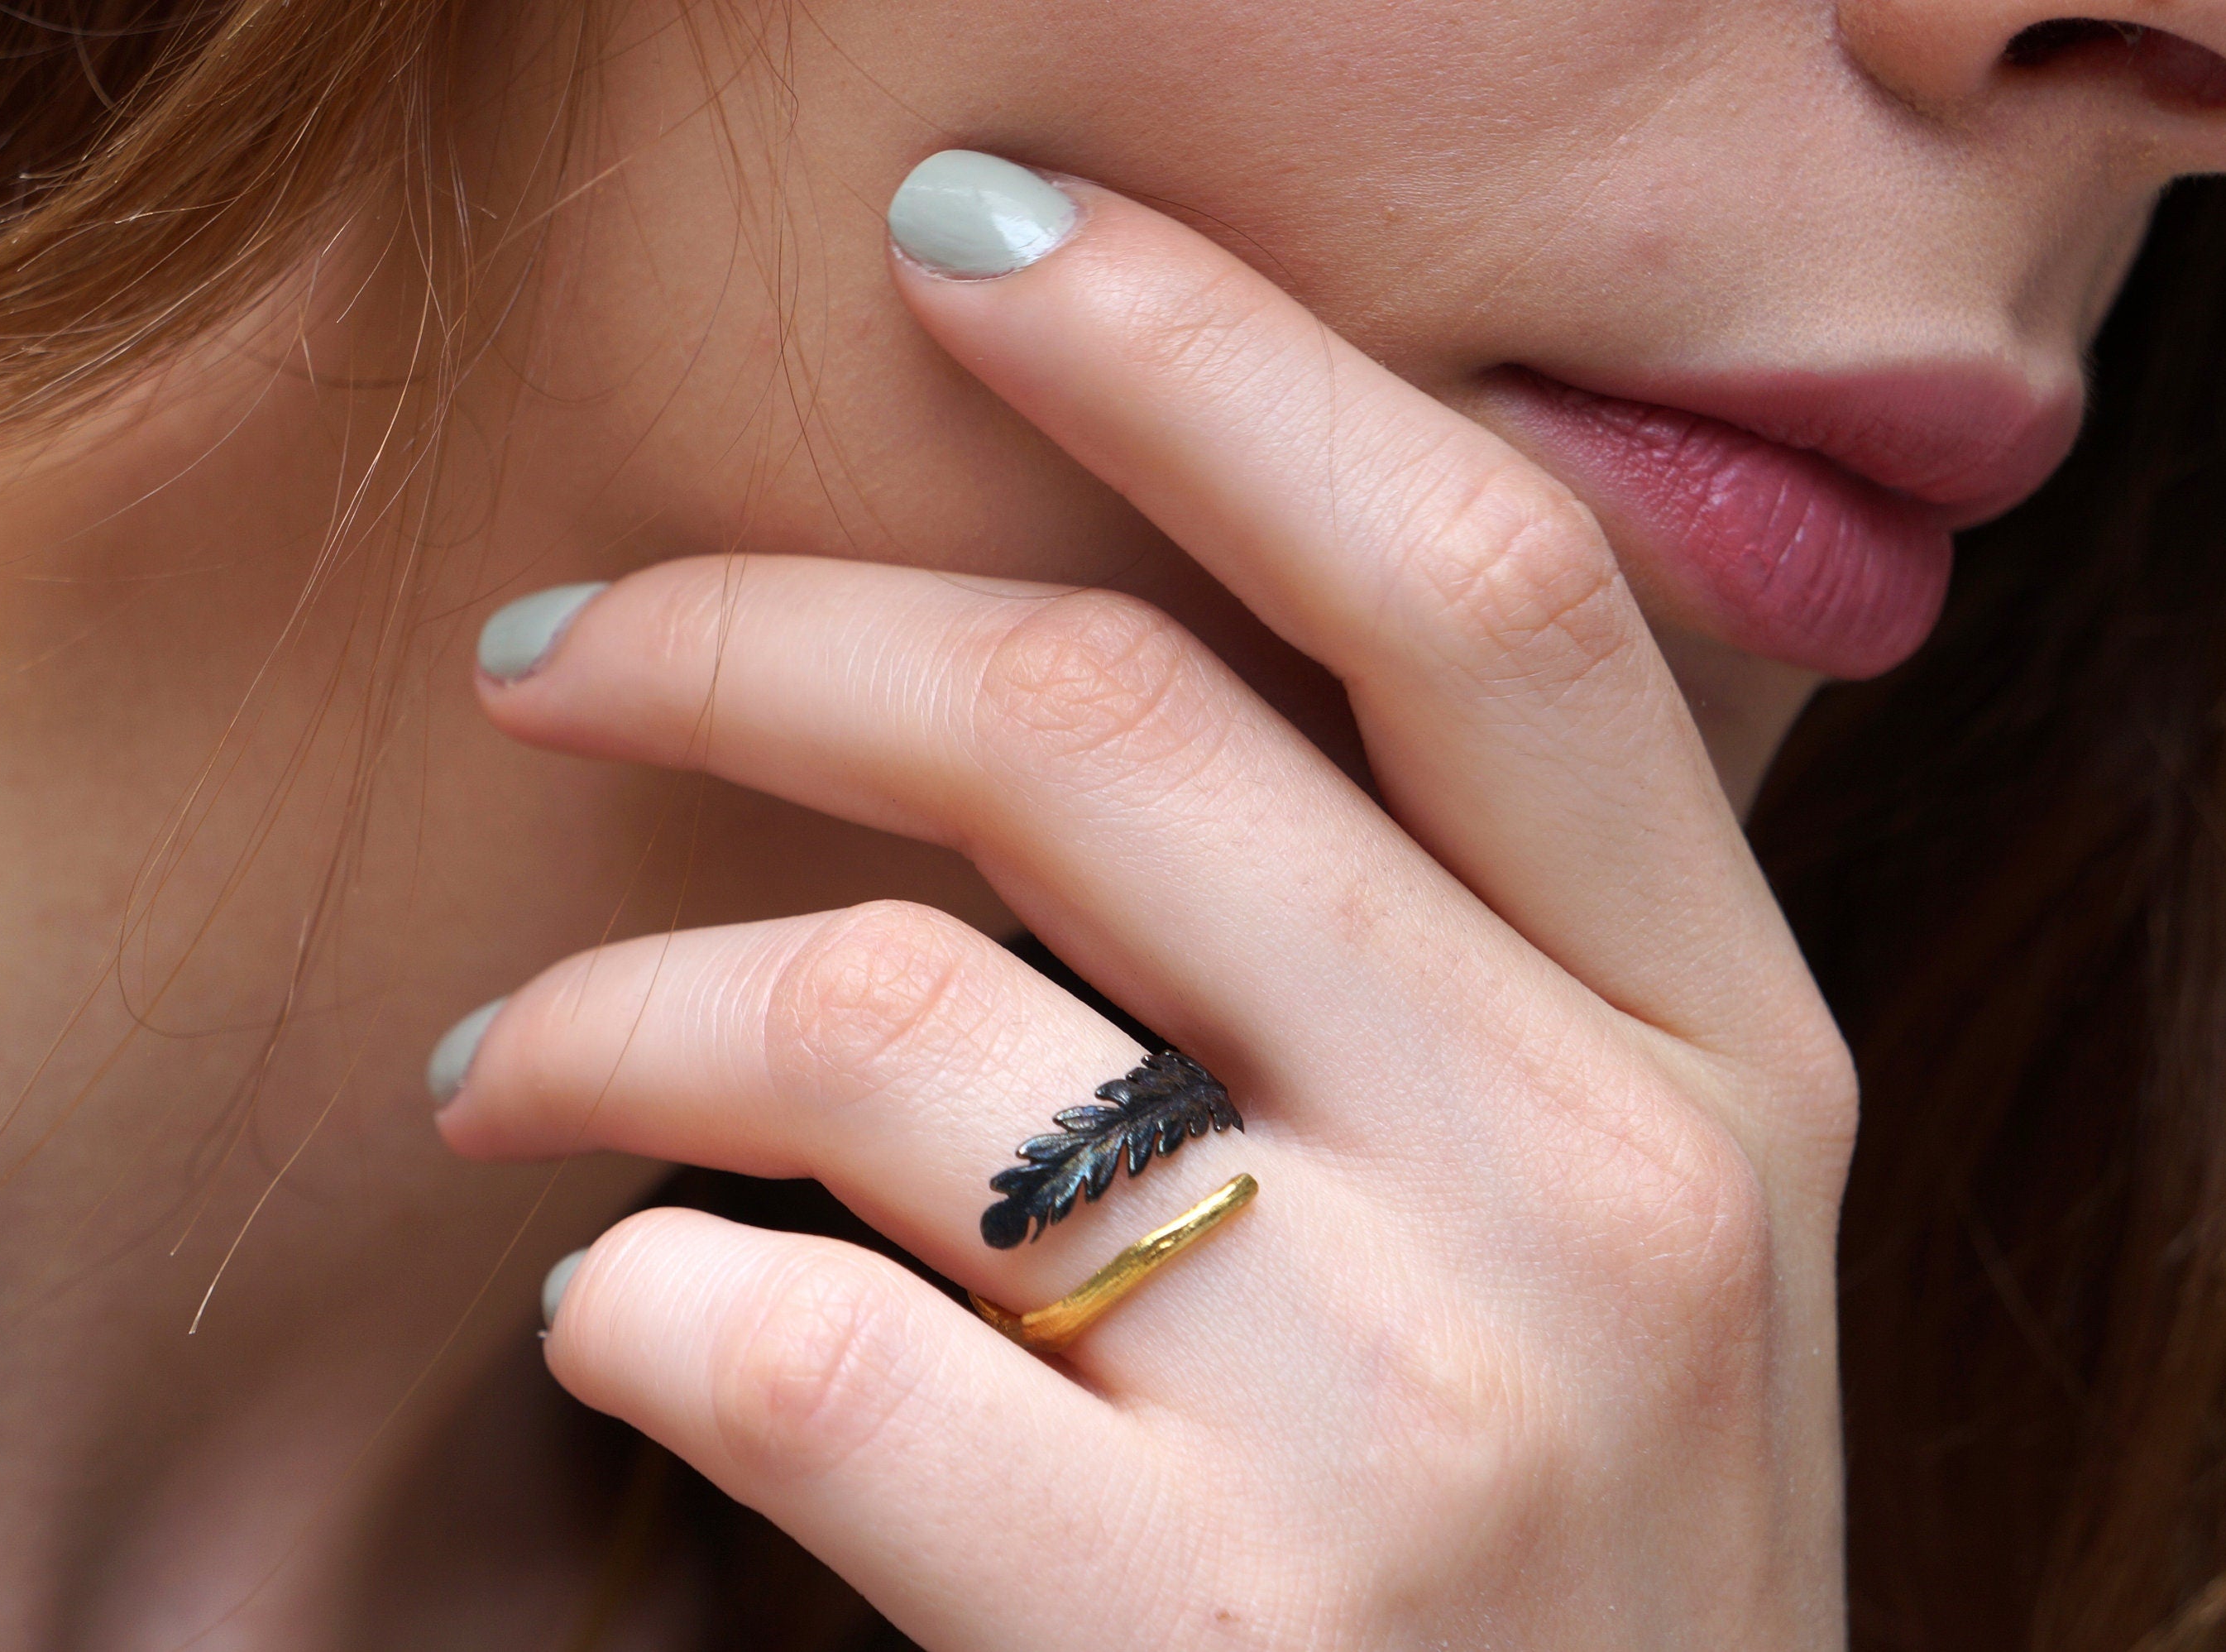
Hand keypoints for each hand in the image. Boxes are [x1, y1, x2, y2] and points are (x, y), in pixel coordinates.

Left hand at [435, 158, 1855, 1647]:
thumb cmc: (1552, 1587)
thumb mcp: (1616, 1244)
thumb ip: (1453, 972)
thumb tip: (1111, 685)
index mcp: (1732, 1054)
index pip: (1478, 590)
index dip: (1213, 356)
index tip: (972, 238)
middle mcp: (1617, 1191)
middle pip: (1100, 733)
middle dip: (753, 632)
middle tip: (556, 652)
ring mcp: (1425, 1426)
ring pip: (888, 1023)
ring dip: (606, 996)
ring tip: (494, 1059)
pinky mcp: (1208, 1647)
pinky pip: (794, 1343)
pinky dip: (628, 1300)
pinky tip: (612, 1320)